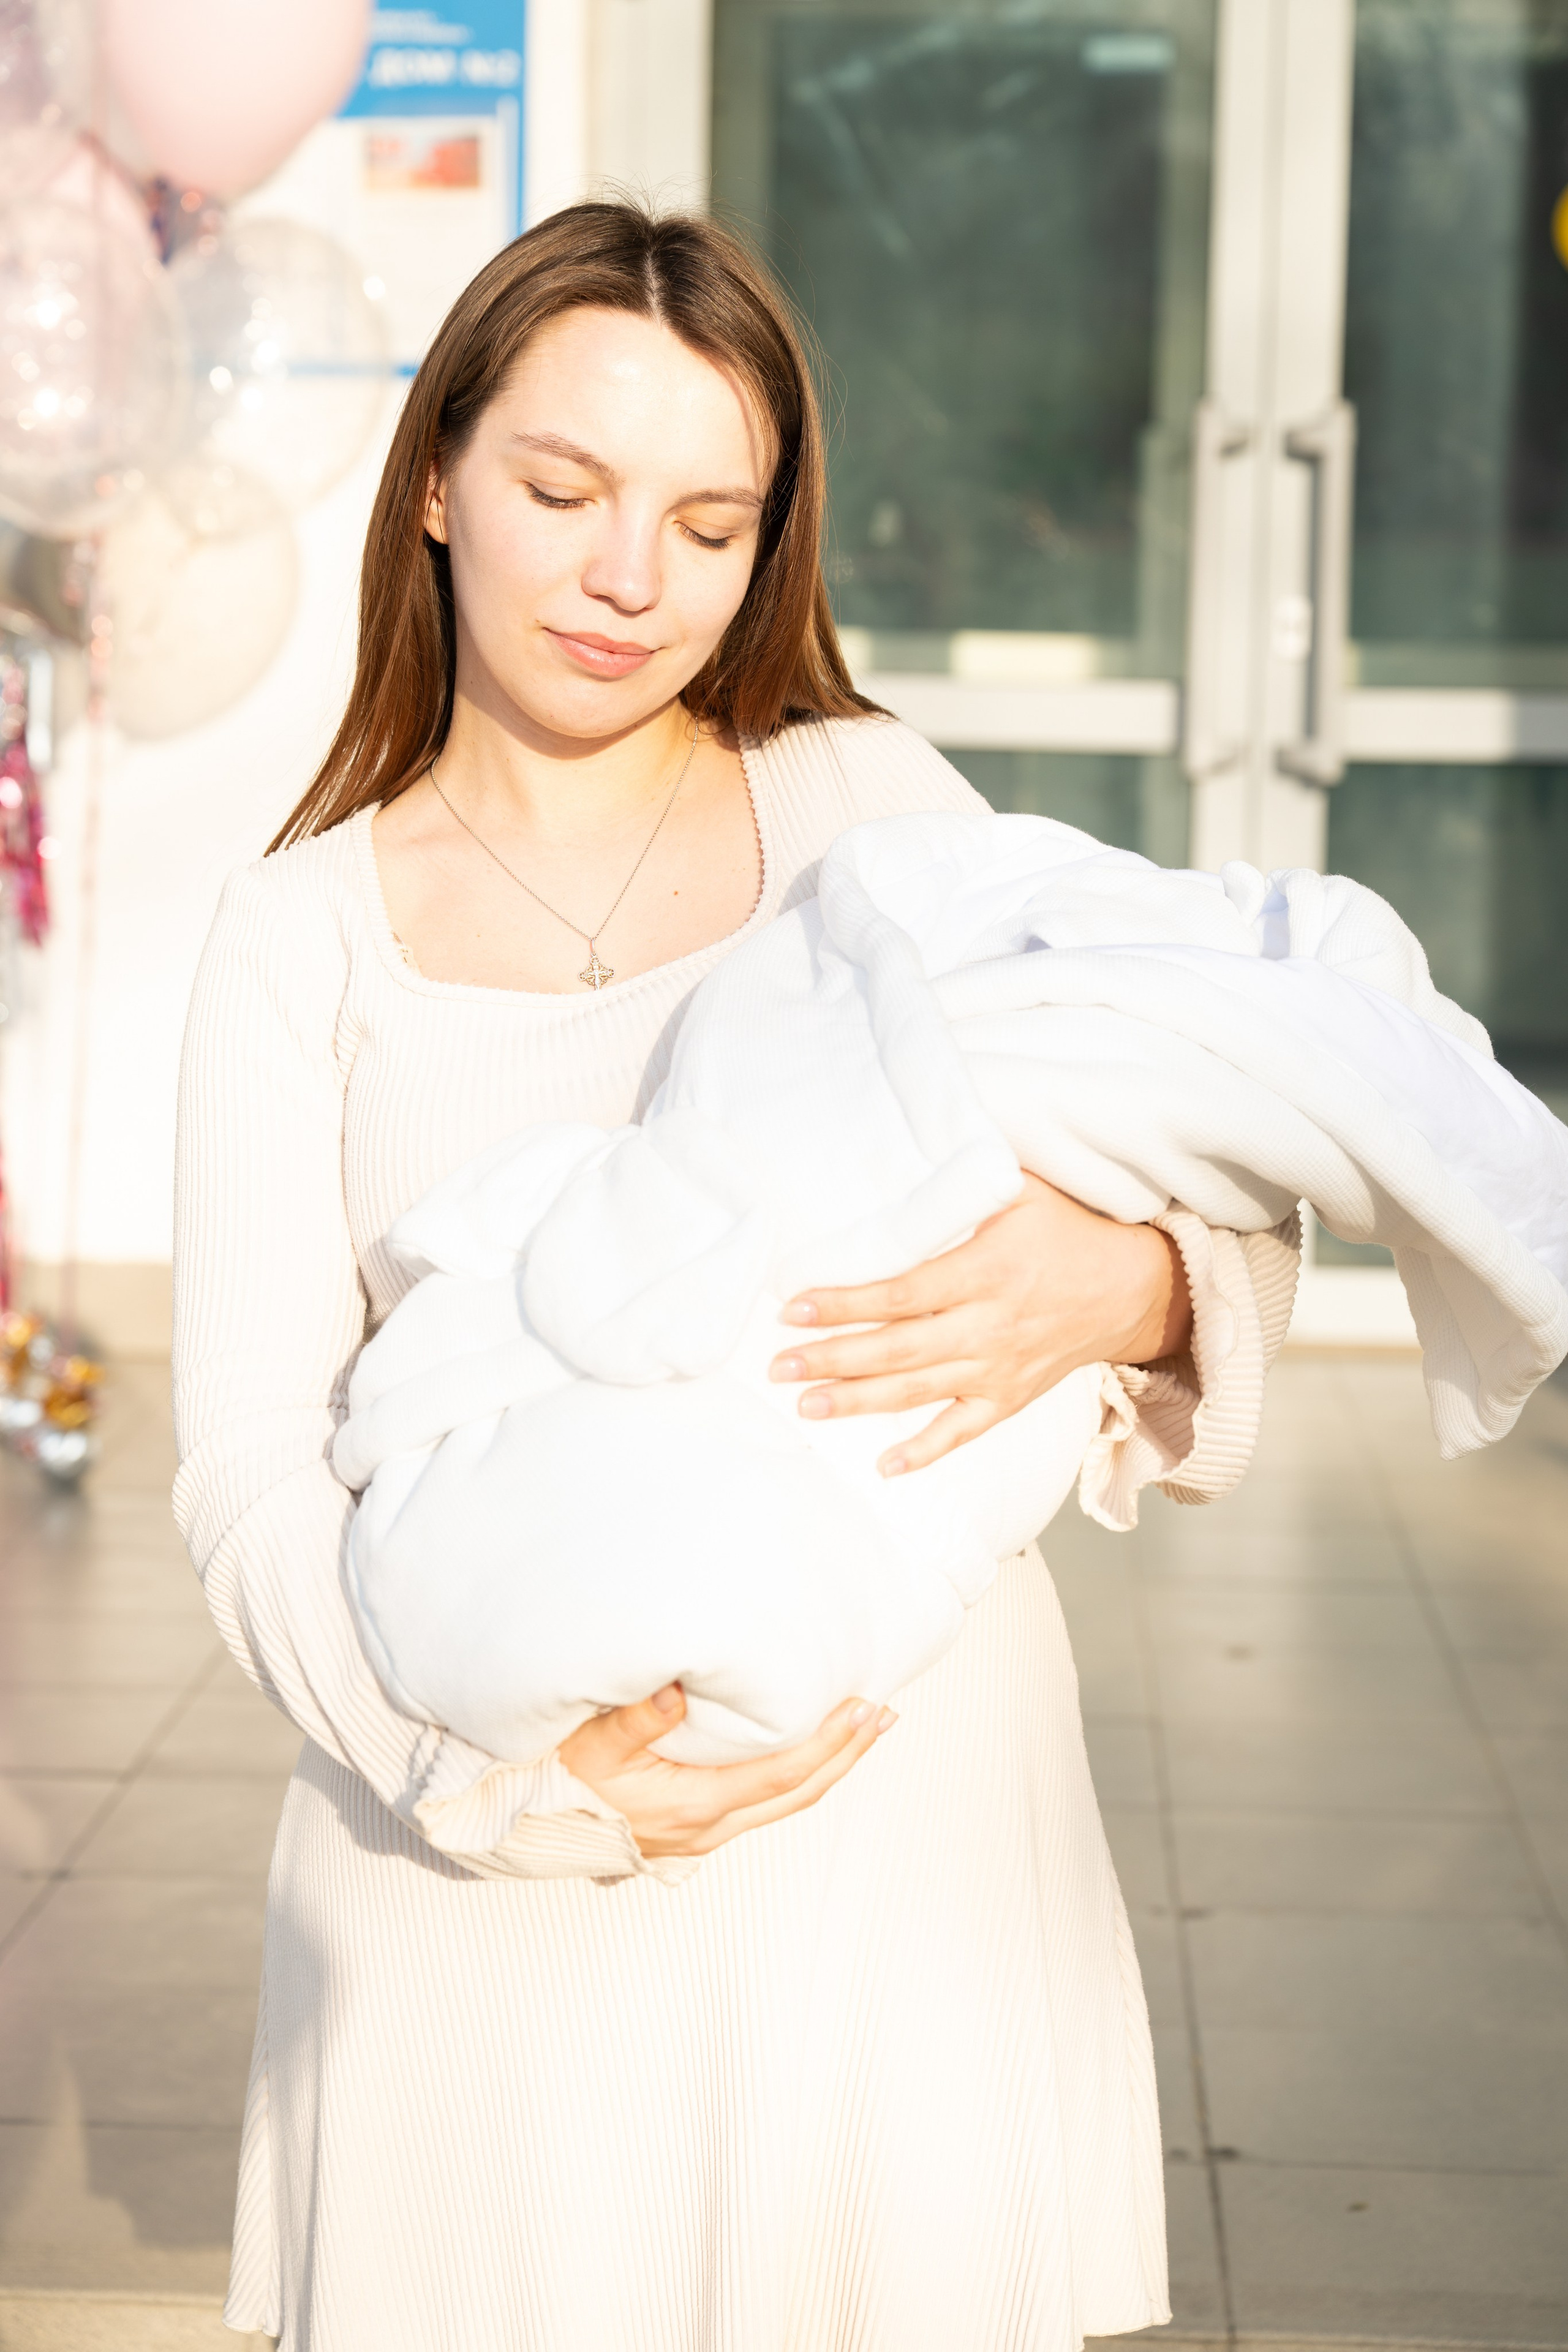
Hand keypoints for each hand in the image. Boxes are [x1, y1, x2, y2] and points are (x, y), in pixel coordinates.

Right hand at [558, 1682, 896, 1856]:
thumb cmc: (554, 1780)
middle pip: (799, 1793)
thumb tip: (677, 1695)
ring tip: (859, 1727)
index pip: (783, 1773)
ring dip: (828, 1764)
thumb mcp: (585, 1743)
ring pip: (784, 1801)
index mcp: (692, 1805)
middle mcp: (707, 1826)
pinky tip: (803, 1747)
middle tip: (884, 1714)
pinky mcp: (694, 1828)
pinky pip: (761, 1800)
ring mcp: (702, 1833)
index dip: (831, 1742)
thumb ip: (631, 1720)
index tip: (865, 1706)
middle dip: (847, 1753)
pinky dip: (795, 1773)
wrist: (524, 1828)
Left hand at [768, 1174, 1190, 1476]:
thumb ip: (963, 1183)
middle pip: (899, 1349)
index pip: (902, 1293)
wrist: (1133, 1289)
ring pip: (919, 1391)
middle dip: (834, 1358)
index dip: (846, 1303)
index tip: (795, 1306)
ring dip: (859, 1402)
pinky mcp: (1010, 1397)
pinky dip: (925, 1451)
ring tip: (806, 1405)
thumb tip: (897, 1160)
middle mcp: (990, 1325)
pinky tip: (884, 1466)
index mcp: (987, 1271)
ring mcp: (999, 1367)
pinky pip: (963, 1431)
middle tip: (778, 1365)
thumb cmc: (1067, 1232)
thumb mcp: (1021, 1190)